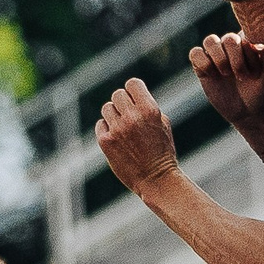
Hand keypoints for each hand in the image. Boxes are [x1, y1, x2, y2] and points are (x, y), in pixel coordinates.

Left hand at [95, 79, 179, 195]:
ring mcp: (117, 129)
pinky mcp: (106, 142)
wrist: (156, 180)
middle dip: (123, 104)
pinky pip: (100, 124)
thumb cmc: (162, 152)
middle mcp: (132, 117)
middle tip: (129, 117)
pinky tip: (117, 139)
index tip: (135, 100)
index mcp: (150, 110)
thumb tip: (131, 96)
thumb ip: (147, 106)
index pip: (132, 84)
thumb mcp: (162, 124)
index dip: (133, 90)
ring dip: (114, 116)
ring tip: (123, 129)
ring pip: (107, 108)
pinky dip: (107, 129)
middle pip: (118, 94)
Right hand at [191, 33, 263, 125]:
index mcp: (247, 41)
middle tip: (242, 77)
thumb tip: (254, 44)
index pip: (245, 35)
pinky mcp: (202, 66)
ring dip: (219, 58)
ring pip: (210, 41)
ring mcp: (216, 55)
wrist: (248, 110)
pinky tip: (213, 76)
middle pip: (228, 38)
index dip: (250, 55)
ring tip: (226, 74)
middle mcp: (231, 45)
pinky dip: (203, 62)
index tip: (256, 73)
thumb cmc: (261, 90)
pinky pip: (195, 53)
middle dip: (236, 60)